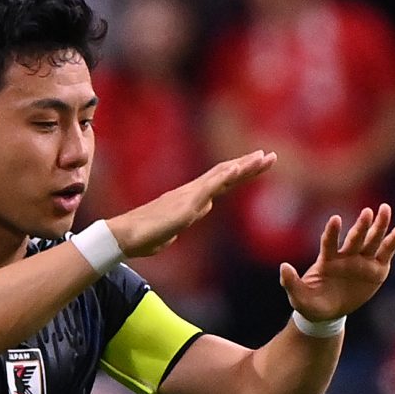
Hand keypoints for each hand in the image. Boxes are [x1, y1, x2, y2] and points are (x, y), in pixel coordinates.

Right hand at [112, 151, 277, 257]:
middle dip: (249, 165)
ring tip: (262, 157)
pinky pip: (207, 188)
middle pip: (225, 175)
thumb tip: (197, 211)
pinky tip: (236, 170)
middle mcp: (192, 193)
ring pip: (220, 177)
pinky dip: (223, 178)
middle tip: (270, 155)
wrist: (124, 238)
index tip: (258, 165)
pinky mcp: (184, 205)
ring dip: (242, 166)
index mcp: (192, 200)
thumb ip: (187, 218)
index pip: (222, 183)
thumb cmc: (144, 237)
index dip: (241, 173)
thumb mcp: (173, 230)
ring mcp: (188, 197)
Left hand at [283, 204, 394, 323]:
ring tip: (385, 209)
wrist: (327, 314)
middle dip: (362, 226)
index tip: (336, 220)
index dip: (332, 232)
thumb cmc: (311, 304)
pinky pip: (387, 252)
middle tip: (368, 212)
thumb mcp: (299, 297)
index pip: (330, 242)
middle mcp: (346, 257)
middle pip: (355, 238)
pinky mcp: (376, 270)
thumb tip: (283, 267)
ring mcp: (362, 261)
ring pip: (372, 240)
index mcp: (328, 261)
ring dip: (379, 226)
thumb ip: (291, 282)